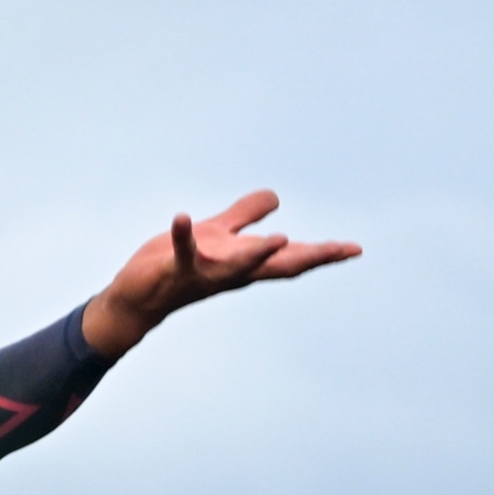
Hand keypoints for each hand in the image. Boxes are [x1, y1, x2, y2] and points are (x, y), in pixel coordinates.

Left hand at [81, 189, 358, 357]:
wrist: (138, 296)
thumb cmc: (177, 267)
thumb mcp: (217, 235)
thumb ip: (245, 216)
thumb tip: (276, 198)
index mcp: (245, 262)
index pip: (291, 257)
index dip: (323, 253)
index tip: (355, 248)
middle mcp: (232, 272)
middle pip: (278, 266)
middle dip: (311, 257)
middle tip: (343, 250)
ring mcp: (205, 274)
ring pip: (237, 266)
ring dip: (257, 253)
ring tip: (280, 238)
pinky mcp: (174, 270)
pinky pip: (181, 252)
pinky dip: (183, 235)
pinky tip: (183, 217)